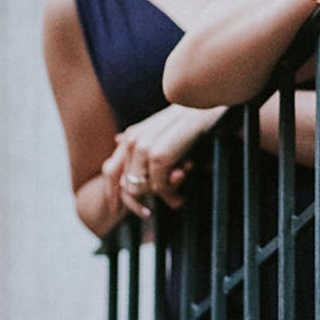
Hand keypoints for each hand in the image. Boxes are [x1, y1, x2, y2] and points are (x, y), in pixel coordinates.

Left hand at [103, 102, 222, 217]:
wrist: (208, 109)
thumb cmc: (189, 122)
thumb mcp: (162, 133)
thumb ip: (141, 139)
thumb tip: (118, 140)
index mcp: (132, 137)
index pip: (111, 173)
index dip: (116, 195)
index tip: (127, 210)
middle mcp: (132, 141)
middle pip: (125, 185)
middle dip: (141, 202)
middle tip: (162, 207)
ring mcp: (143, 148)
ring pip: (141, 188)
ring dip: (163, 195)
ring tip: (179, 198)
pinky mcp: (158, 156)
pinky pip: (159, 186)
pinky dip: (173, 190)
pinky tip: (186, 184)